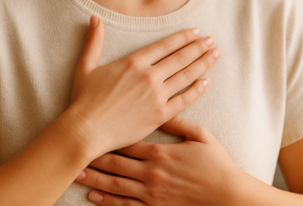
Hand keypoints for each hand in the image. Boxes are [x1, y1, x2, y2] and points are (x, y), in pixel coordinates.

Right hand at [66, 16, 219, 157]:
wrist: (86, 130)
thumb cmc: (84, 100)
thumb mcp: (86, 66)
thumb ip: (94, 41)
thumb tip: (94, 18)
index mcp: (133, 62)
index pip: (165, 45)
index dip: (183, 37)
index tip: (196, 32)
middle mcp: (148, 76)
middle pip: (180, 58)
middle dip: (199, 47)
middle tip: (212, 41)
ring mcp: (156, 96)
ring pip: (186, 76)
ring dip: (202, 63)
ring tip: (215, 54)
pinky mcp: (159, 115)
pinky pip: (184, 100)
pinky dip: (197, 90)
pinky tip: (206, 82)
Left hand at [76, 116, 239, 205]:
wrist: (227, 196)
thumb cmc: (216, 164)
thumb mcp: (200, 136)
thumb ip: (178, 122)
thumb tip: (162, 106)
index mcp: (160, 153)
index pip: (127, 141)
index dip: (107, 135)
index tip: (92, 128)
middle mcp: (151, 173)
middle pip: (115, 162)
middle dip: (93, 156)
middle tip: (74, 150)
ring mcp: (151, 193)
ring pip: (115, 185)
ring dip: (94, 178)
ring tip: (76, 173)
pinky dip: (108, 201)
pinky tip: (93, 197)